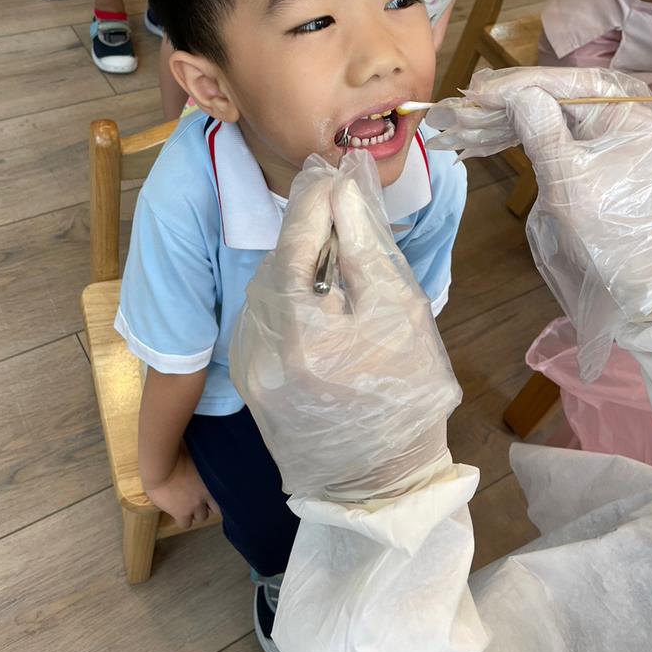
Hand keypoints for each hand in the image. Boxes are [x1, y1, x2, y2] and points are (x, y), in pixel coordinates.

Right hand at [144, 446, 219, 528]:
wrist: (159, 464)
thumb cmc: (176, 450)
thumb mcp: (196, 451)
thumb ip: (204, 458)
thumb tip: (209, 448)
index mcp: (214, 479)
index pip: (225, 494)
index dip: (218, 494)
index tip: (212, 490)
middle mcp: (207, 494)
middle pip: (215, 509)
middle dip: (208, 504)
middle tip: (199, 497)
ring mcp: (194, 504)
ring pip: (201, 517)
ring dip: (196, 512)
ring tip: (187, 504)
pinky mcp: (180, 512)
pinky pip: (185, 524)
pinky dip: (183, 519)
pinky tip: (177, 512)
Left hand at [229, 150, 459, 500]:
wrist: (381, 484)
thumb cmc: (404, 396)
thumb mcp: (397, 311)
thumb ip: (365, 244)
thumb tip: (343, 188)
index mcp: (295, 329)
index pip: (295, 240)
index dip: (315, 200)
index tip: (330, 168)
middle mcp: (256, 346)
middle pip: (275, 263)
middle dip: (306, 231)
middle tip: (338, 202)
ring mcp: (247, 367)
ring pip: (266, 290)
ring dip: (296, 264)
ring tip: (334, 253)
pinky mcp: (249, 381)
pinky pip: (263, 320)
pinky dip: (287, 299)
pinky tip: (318, 300)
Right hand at [428, 67, 651, 377]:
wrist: (630, 281)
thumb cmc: (607, 231)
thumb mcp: (569, 179)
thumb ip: (542, 132)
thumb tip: (517, 94)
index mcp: (628, 112)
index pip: (565, 82)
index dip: (515, 86)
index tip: (474, 93)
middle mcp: (619, 113)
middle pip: (551, 95)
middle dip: (502, 105)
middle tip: (458, 111)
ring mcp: (603, 133)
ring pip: (544, 114)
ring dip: (500, 122)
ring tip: (459, 128)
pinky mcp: (587, 152)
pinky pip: (547, 134)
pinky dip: (513, 137)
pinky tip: (480, 140)